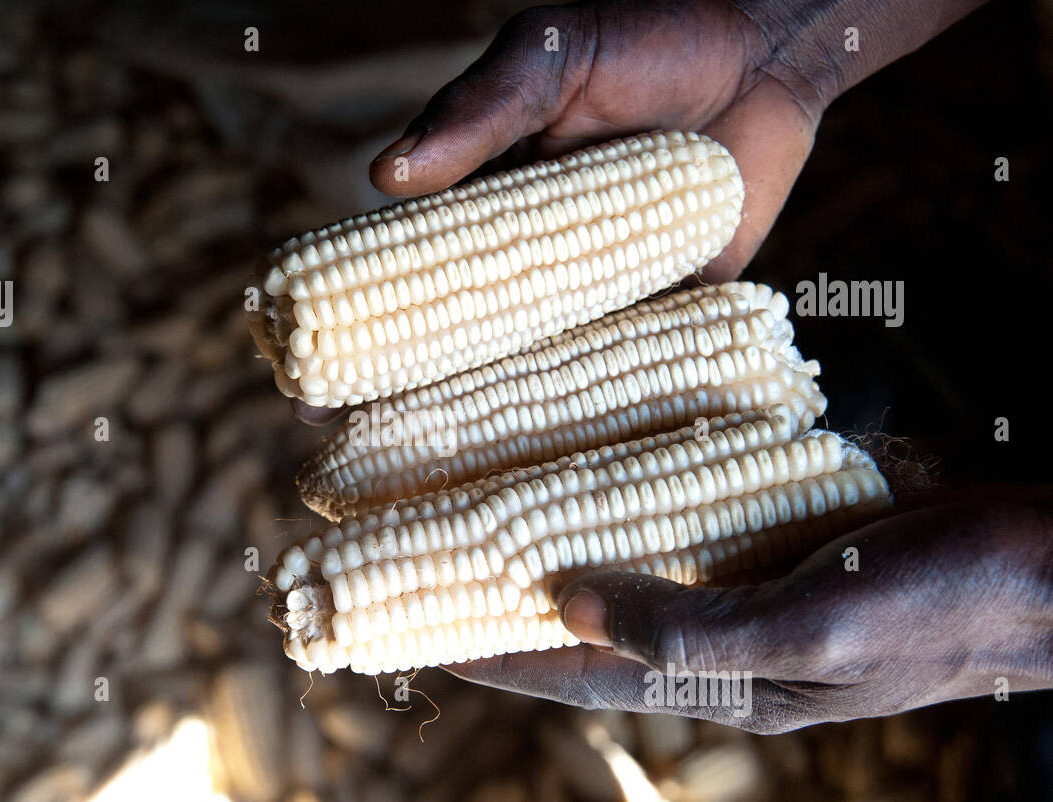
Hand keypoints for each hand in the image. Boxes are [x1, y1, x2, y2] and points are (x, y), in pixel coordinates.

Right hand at [296, 0, 801, 423]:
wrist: (766, 54)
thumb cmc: (649, 37)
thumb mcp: (549, 59)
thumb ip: (477, 114)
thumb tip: (385, 179)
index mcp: (489, 214)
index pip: (407, 284)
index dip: (359, 337)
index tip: (310, 388)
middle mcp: (536, 266)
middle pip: (458, 350)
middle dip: (405, 406)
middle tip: (355, 458)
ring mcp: (597, 297)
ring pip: (531, 378)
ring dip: (488, 430)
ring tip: (442, 483)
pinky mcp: (668, 314)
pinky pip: (624, 375)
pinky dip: (593, 417)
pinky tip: (554, 467)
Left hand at [446, 491, 1052, 731]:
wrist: (1051, 563)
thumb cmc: (948, 602)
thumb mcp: (820, 627)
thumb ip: (692, 627)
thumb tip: (564, 599)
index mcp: (725, 680)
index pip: (579, 673)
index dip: (495, 651)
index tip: (413, 628)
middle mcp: (723, 635)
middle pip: (592, 619)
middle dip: (513, 592)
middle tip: (431, 552)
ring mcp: (749, 581)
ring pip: (631, 558)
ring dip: (564, 532)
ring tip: (490, 496)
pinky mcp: (777, 532)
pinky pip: (683, 511)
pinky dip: (634, 487)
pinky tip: (598, 449)